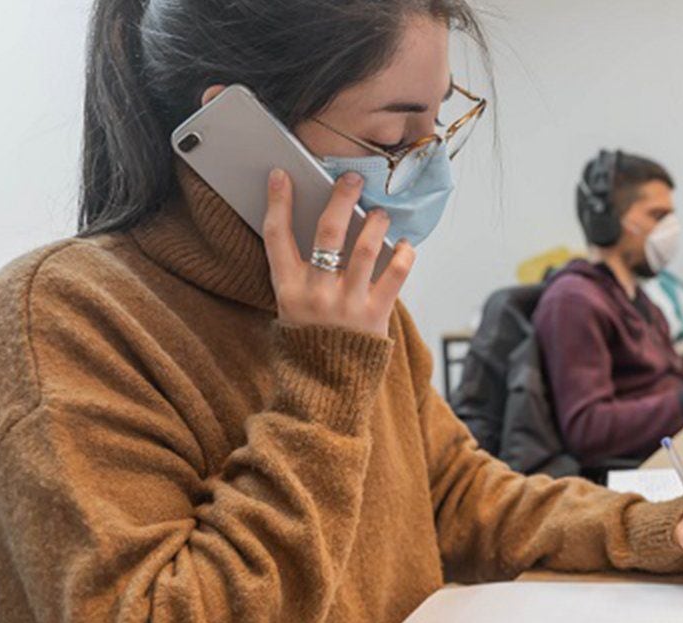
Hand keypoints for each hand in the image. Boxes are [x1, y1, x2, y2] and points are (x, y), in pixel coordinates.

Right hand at [263, 170, 414, 337]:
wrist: (325, 388)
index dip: (278, 202)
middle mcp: (316, 293)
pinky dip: (404, 255)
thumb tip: (321, 225)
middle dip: (341, 198)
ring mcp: (347, 304)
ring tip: (379, 213)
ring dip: (375, 223)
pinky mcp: (375, 315)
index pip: (276, 236)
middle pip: (328, 232)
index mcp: (288, 289)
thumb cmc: (310, 341)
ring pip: (366, 248)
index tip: (282, 175)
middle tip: (350, 178)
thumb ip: (301, 273)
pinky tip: (405, 245)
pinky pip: (396, 275)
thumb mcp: (291, 307)